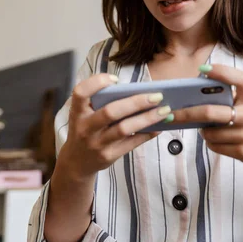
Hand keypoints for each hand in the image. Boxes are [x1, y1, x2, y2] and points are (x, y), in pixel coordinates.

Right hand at [57, 74, 171, 182]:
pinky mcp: (108, 156)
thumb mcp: (84, 114)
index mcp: (77, 112)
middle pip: (111, 112)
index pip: (80, 92)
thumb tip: (136, 90)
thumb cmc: (86, 129)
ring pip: (124, 128)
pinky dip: (147, 133)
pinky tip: (160, 126)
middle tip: (157, 96)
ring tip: (165, 110)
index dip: (97, 83)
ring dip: (147, 118)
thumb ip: (100, 102)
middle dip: (136, 102)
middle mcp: (85, 127)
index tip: (116, 80)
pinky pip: (132, 142)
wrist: (77, 162)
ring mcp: (96, 143)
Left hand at [172, 64, 242, 174]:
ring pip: (210, 133)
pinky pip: (215, 146)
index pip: (239, 79)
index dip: (222, 72)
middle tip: (171, 113)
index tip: (203, 69)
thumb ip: (231, 98)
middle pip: (211, 112)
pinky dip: (210, 142)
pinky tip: (216, 139)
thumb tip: (195, 97)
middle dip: (187, 113)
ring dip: (202, 131)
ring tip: (205, 128)